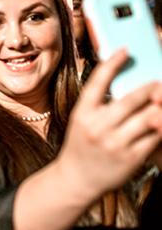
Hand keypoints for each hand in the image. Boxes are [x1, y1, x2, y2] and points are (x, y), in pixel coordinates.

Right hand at [56, 49, 161, 203]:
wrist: (76, 178)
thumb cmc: (82, 144)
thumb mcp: (82, 120)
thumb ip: (100, 103)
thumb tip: (127, 83)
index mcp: (82, 113)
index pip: (97, 82)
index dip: (112, 63)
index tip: (124, 50)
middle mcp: (97, 126)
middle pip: (132, 99)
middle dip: (151, 88)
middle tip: (157, 83)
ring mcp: (115, 143)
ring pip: (149, 117)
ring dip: (160, 107)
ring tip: (160, 102)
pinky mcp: (131, 158)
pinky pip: (155, 137)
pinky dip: (161, 127)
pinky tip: (159, 122)